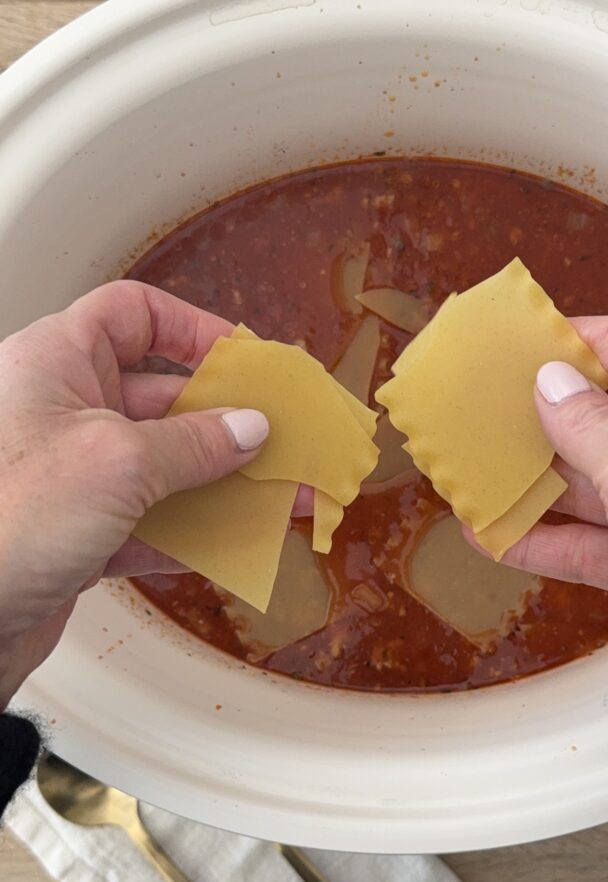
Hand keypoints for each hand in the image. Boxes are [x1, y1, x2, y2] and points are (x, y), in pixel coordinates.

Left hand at [0, 281, 306, 706]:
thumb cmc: (8, 516)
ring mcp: (68, 476)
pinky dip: (190, 532)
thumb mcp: (118, 462)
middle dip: (226, 422)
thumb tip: (251, 427)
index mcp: (56, 363)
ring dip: (219, 483)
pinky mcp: (75, 533)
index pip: (132, 315)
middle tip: (282, 441)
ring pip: (161, 465)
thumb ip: (193, 443)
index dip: (192, 329)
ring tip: (278, 497)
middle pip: (161, 398)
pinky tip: (233, 544)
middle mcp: (61, 411)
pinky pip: (147, 521)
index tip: (244, 361)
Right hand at [482, 317, 607, 656]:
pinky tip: (496, 534)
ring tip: (476, 476)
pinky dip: (547, 537)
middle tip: (480, 415)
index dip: (565, 346)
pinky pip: (593, 537)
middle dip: (540, 419)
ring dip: (534, 482)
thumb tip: (551, 383)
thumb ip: (589, 420)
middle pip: (604, 414)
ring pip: (592, 479)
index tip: (509, 350)